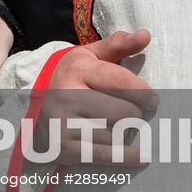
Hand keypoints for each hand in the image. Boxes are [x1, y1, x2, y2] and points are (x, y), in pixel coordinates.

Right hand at [39, 29, 155, 165]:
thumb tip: (145, 35)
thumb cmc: (74, 80)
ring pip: (116, 134)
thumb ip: (119, 45)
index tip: (152, 98)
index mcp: (77, 69)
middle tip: (133, 112)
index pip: (120, 81)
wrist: (39, 110)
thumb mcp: (91, 56)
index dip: (143, 91)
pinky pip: (106, 155)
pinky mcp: (66, 147)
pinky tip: (142, 154)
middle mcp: (67, 95)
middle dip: (135, 113)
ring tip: (121, 125)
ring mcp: (64, 123)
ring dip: (126, 132)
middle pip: (123, 112)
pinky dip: (128, 156)